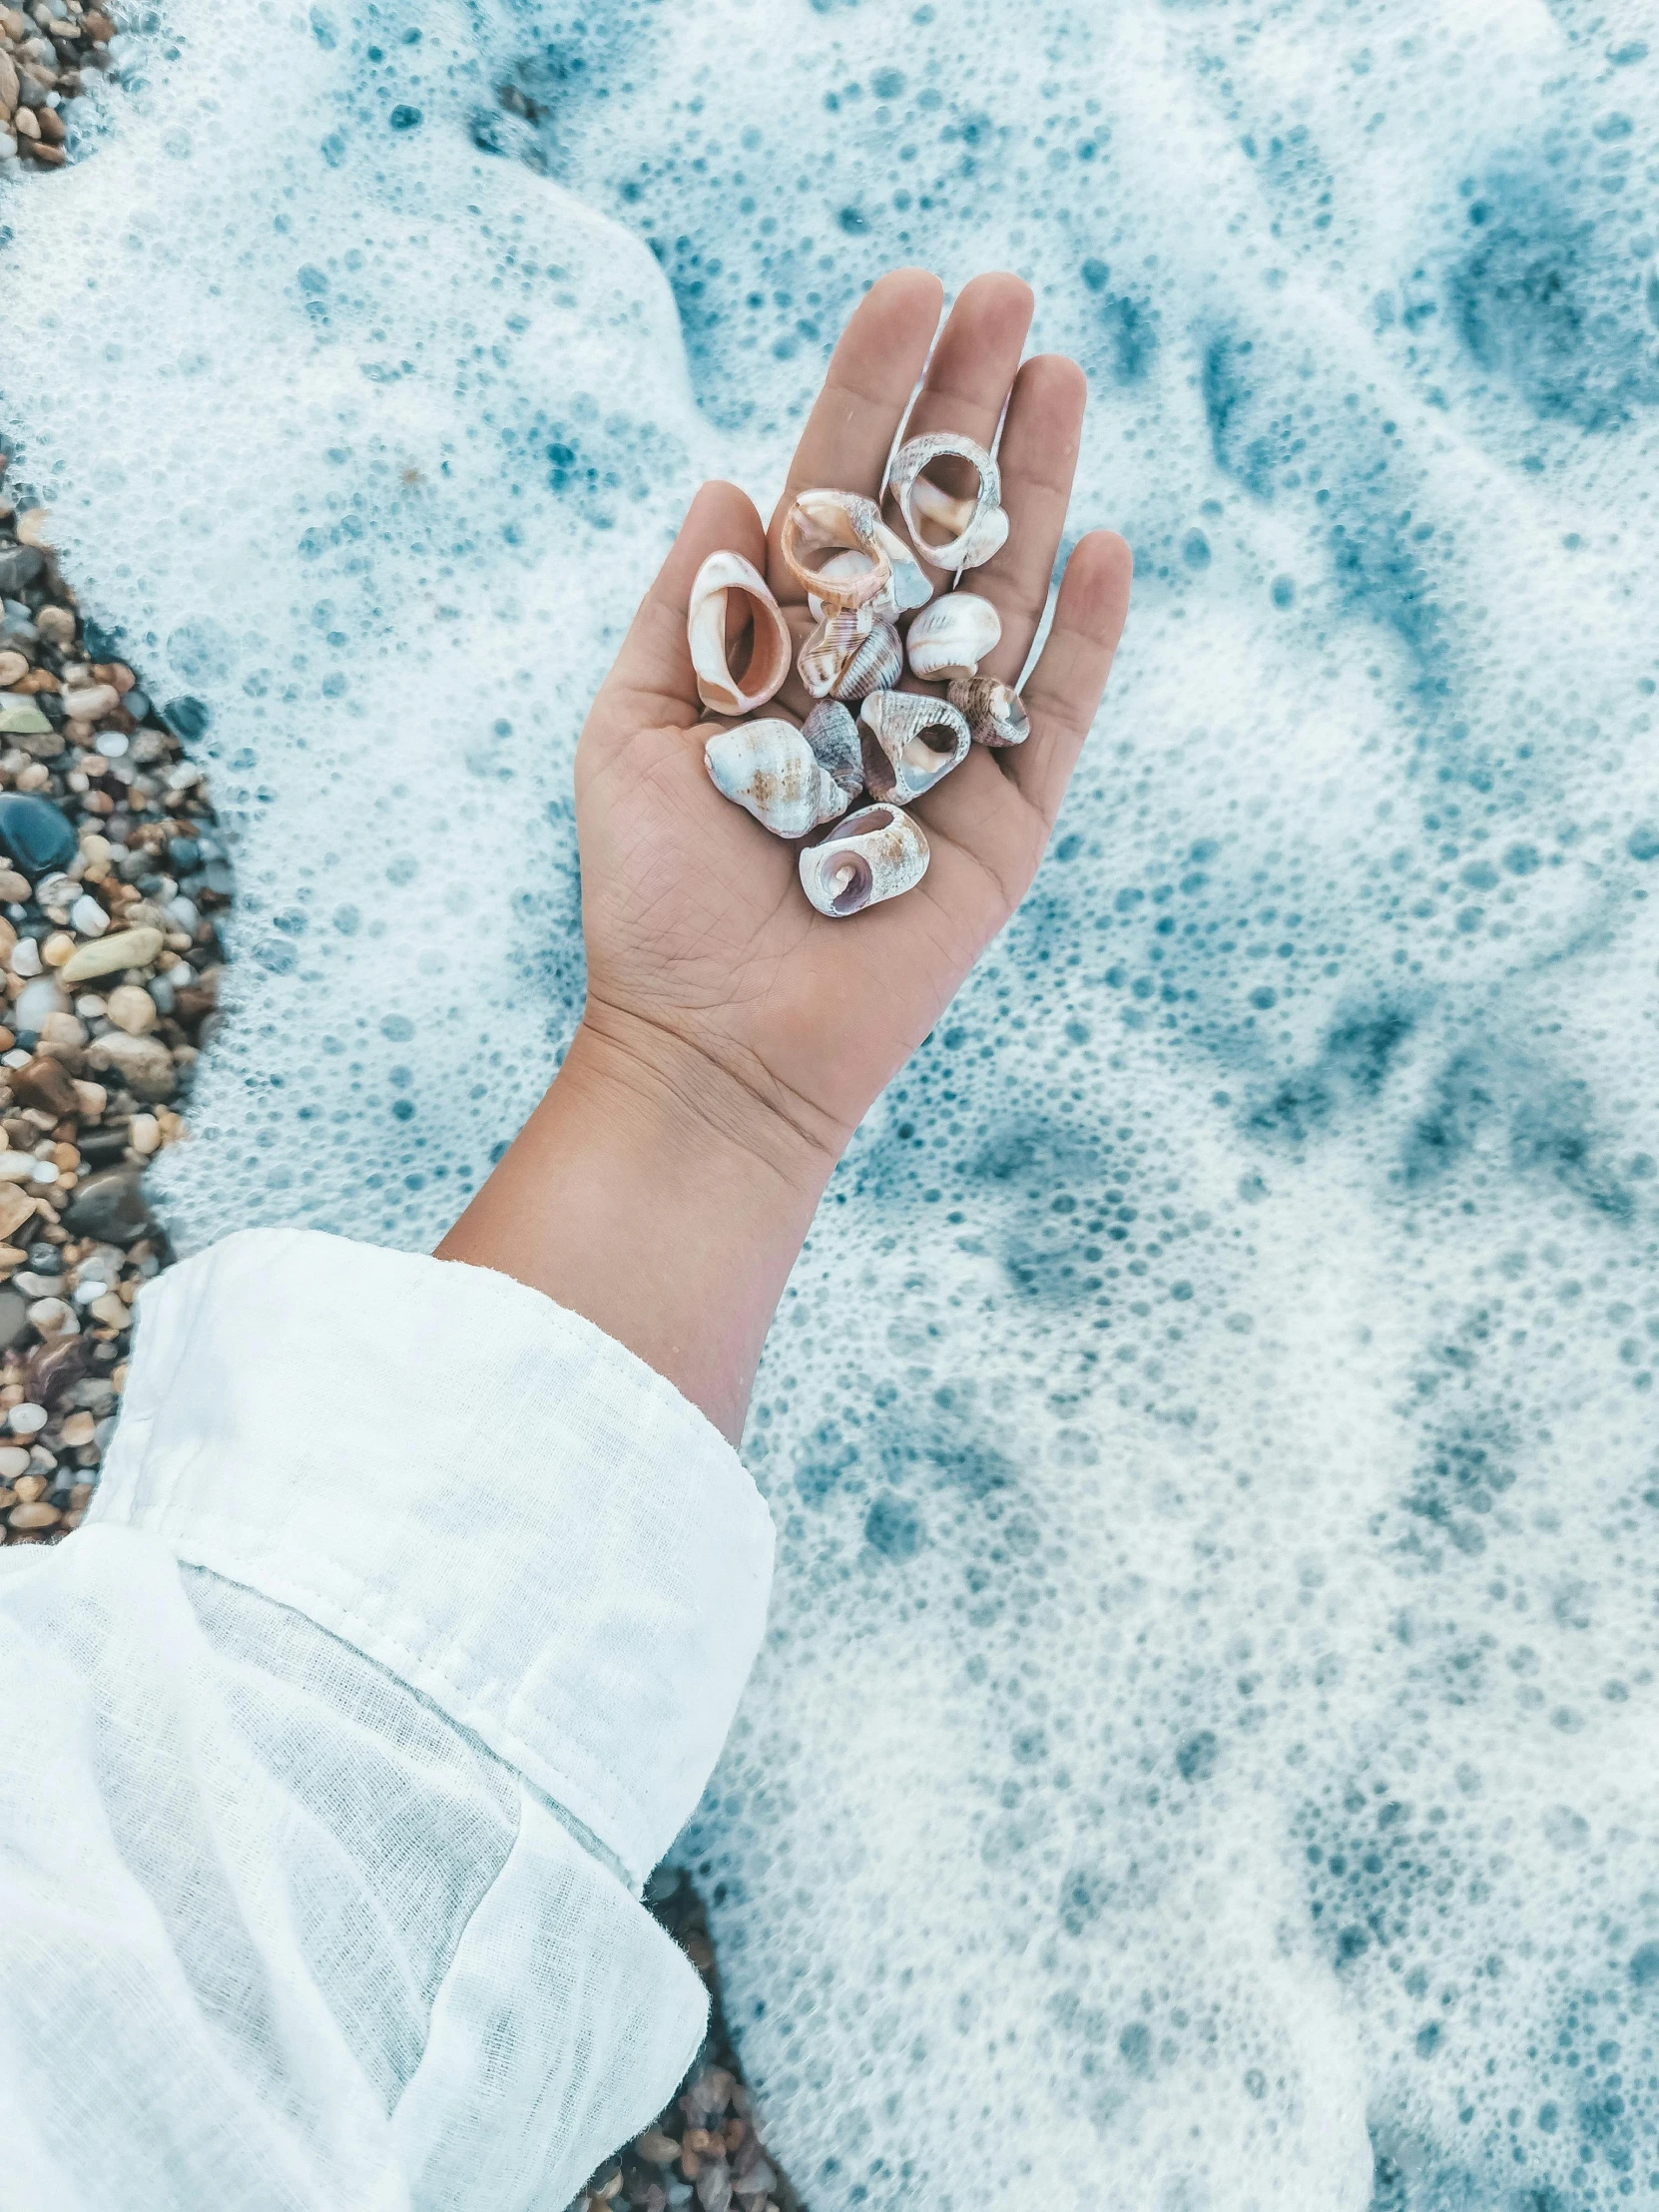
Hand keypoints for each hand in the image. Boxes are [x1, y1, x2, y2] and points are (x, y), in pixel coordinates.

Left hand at [439, 272, 1131, 1437]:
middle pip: (933, 525)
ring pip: (1004, 596)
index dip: (873, 395)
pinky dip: (1084, 638)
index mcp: (785, 651)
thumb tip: (724, 482)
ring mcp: (949, 748)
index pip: (837, 497)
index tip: (911, 291)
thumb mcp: (632, 733)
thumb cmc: (654, 900)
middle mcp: (873, 682)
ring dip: (1034, 488)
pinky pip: (1058, 718)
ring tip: (1058, 375)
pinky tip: (1104, 545)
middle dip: (966, 412)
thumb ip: (687, 613)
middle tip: (1008, 293)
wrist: (714, 1051)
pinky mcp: (1006, 825)